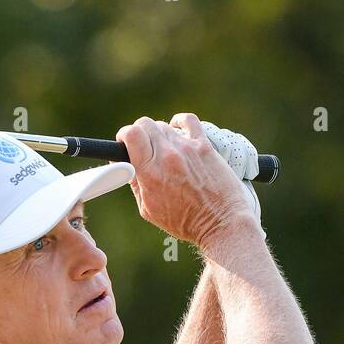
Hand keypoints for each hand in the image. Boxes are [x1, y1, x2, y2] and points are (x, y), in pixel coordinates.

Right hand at [115, 113, 261, 246]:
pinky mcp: (204, 146)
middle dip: (139, 133)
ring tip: (162, 148)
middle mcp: (167, 156)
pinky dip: (179, 122)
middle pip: (145, 124)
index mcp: (150, 173)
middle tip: (141, 146)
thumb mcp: (149, 209)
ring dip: (158, 134)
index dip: (124, 135)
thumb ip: (135, 184)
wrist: (220, 222)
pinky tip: (177, 129)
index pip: (131, 134)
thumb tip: (126, 165)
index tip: (124, 142)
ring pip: (164, 125)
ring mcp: (187, 148)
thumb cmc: (185, 221)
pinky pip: (188, 120)